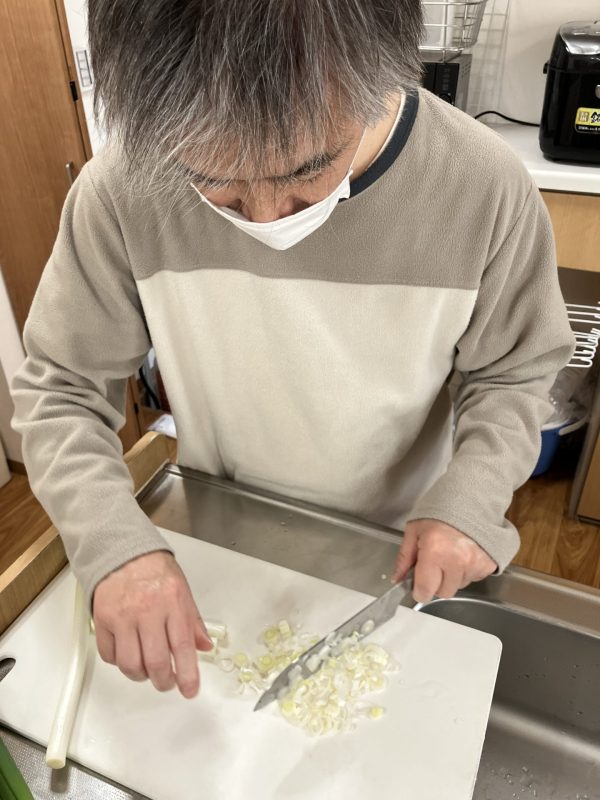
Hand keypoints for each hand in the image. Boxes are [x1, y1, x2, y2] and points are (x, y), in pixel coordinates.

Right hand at [92, 551, 212, 697]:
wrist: (123, 551)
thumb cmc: (155, 570)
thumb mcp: (183, 591)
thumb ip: (193, 621)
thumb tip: (204, 647)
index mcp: (172, 602)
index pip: (183, 646)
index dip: (188, 674)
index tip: (190, 689)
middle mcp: (147, 611)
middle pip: (155, 662)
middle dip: (164, 681)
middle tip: (168, 682)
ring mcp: (122, 617)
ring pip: (130, 664)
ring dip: (142, 676)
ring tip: (148, 671)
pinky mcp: (102, 620)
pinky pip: (110, 656)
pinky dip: (120, 663)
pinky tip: (129, 655)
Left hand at [392, 519, 495, 602]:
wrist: (470, 499)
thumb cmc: (440, 512)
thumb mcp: (414, 530)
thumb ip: (404, 558)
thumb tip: (397, 579)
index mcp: (434, 552)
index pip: (425, 591)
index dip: (419, 589)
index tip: (418, 582)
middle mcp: (456, 561)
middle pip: (443, 592)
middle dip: (436, 582)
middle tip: (434, 562)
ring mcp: (475, 564)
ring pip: (459, 586)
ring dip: (452, 576)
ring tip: (450, 553)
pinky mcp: (488, 564)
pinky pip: (474, 579)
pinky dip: (467, 571)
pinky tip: (462, 554)